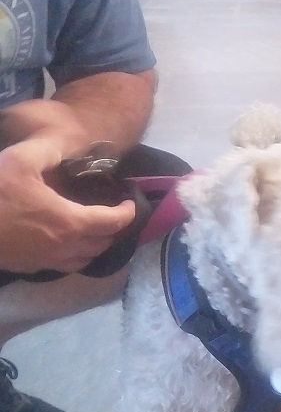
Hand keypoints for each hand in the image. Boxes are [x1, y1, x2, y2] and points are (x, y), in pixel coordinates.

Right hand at [0, 138, 135, 273]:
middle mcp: (66, 248)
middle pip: (104, 243)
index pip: (113, 223)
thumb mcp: (20, 161)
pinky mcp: (31, 268)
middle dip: (115, 229)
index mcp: (71, 223)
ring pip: (86, 259)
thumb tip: (70, 142)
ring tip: (97, 228)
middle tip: (116, 214)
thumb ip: (49, 149)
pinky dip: (77, 254)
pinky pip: (66, 265)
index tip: (130, 203)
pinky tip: (68, 240)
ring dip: (98, 244)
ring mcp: (48, 262)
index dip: (127, 213)